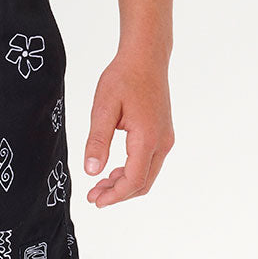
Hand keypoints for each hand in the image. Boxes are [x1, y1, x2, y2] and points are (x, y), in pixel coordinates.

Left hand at [83, 52, 173, 206]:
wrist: (145, 58)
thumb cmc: (123, 78)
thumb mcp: (103, 107)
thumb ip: (97, 140)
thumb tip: (91, 171)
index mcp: (147, 138)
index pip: (133, 180)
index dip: (114, 195)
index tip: (95, 201)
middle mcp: (162, 142)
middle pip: (143, 182)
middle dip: (118, 194)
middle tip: (93, 196)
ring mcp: (166, 138)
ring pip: (147, 174)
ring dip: (125, 184)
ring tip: (100, 185)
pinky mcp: (163, 134)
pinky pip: (150, 162)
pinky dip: (133, 172)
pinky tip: (114, 170)